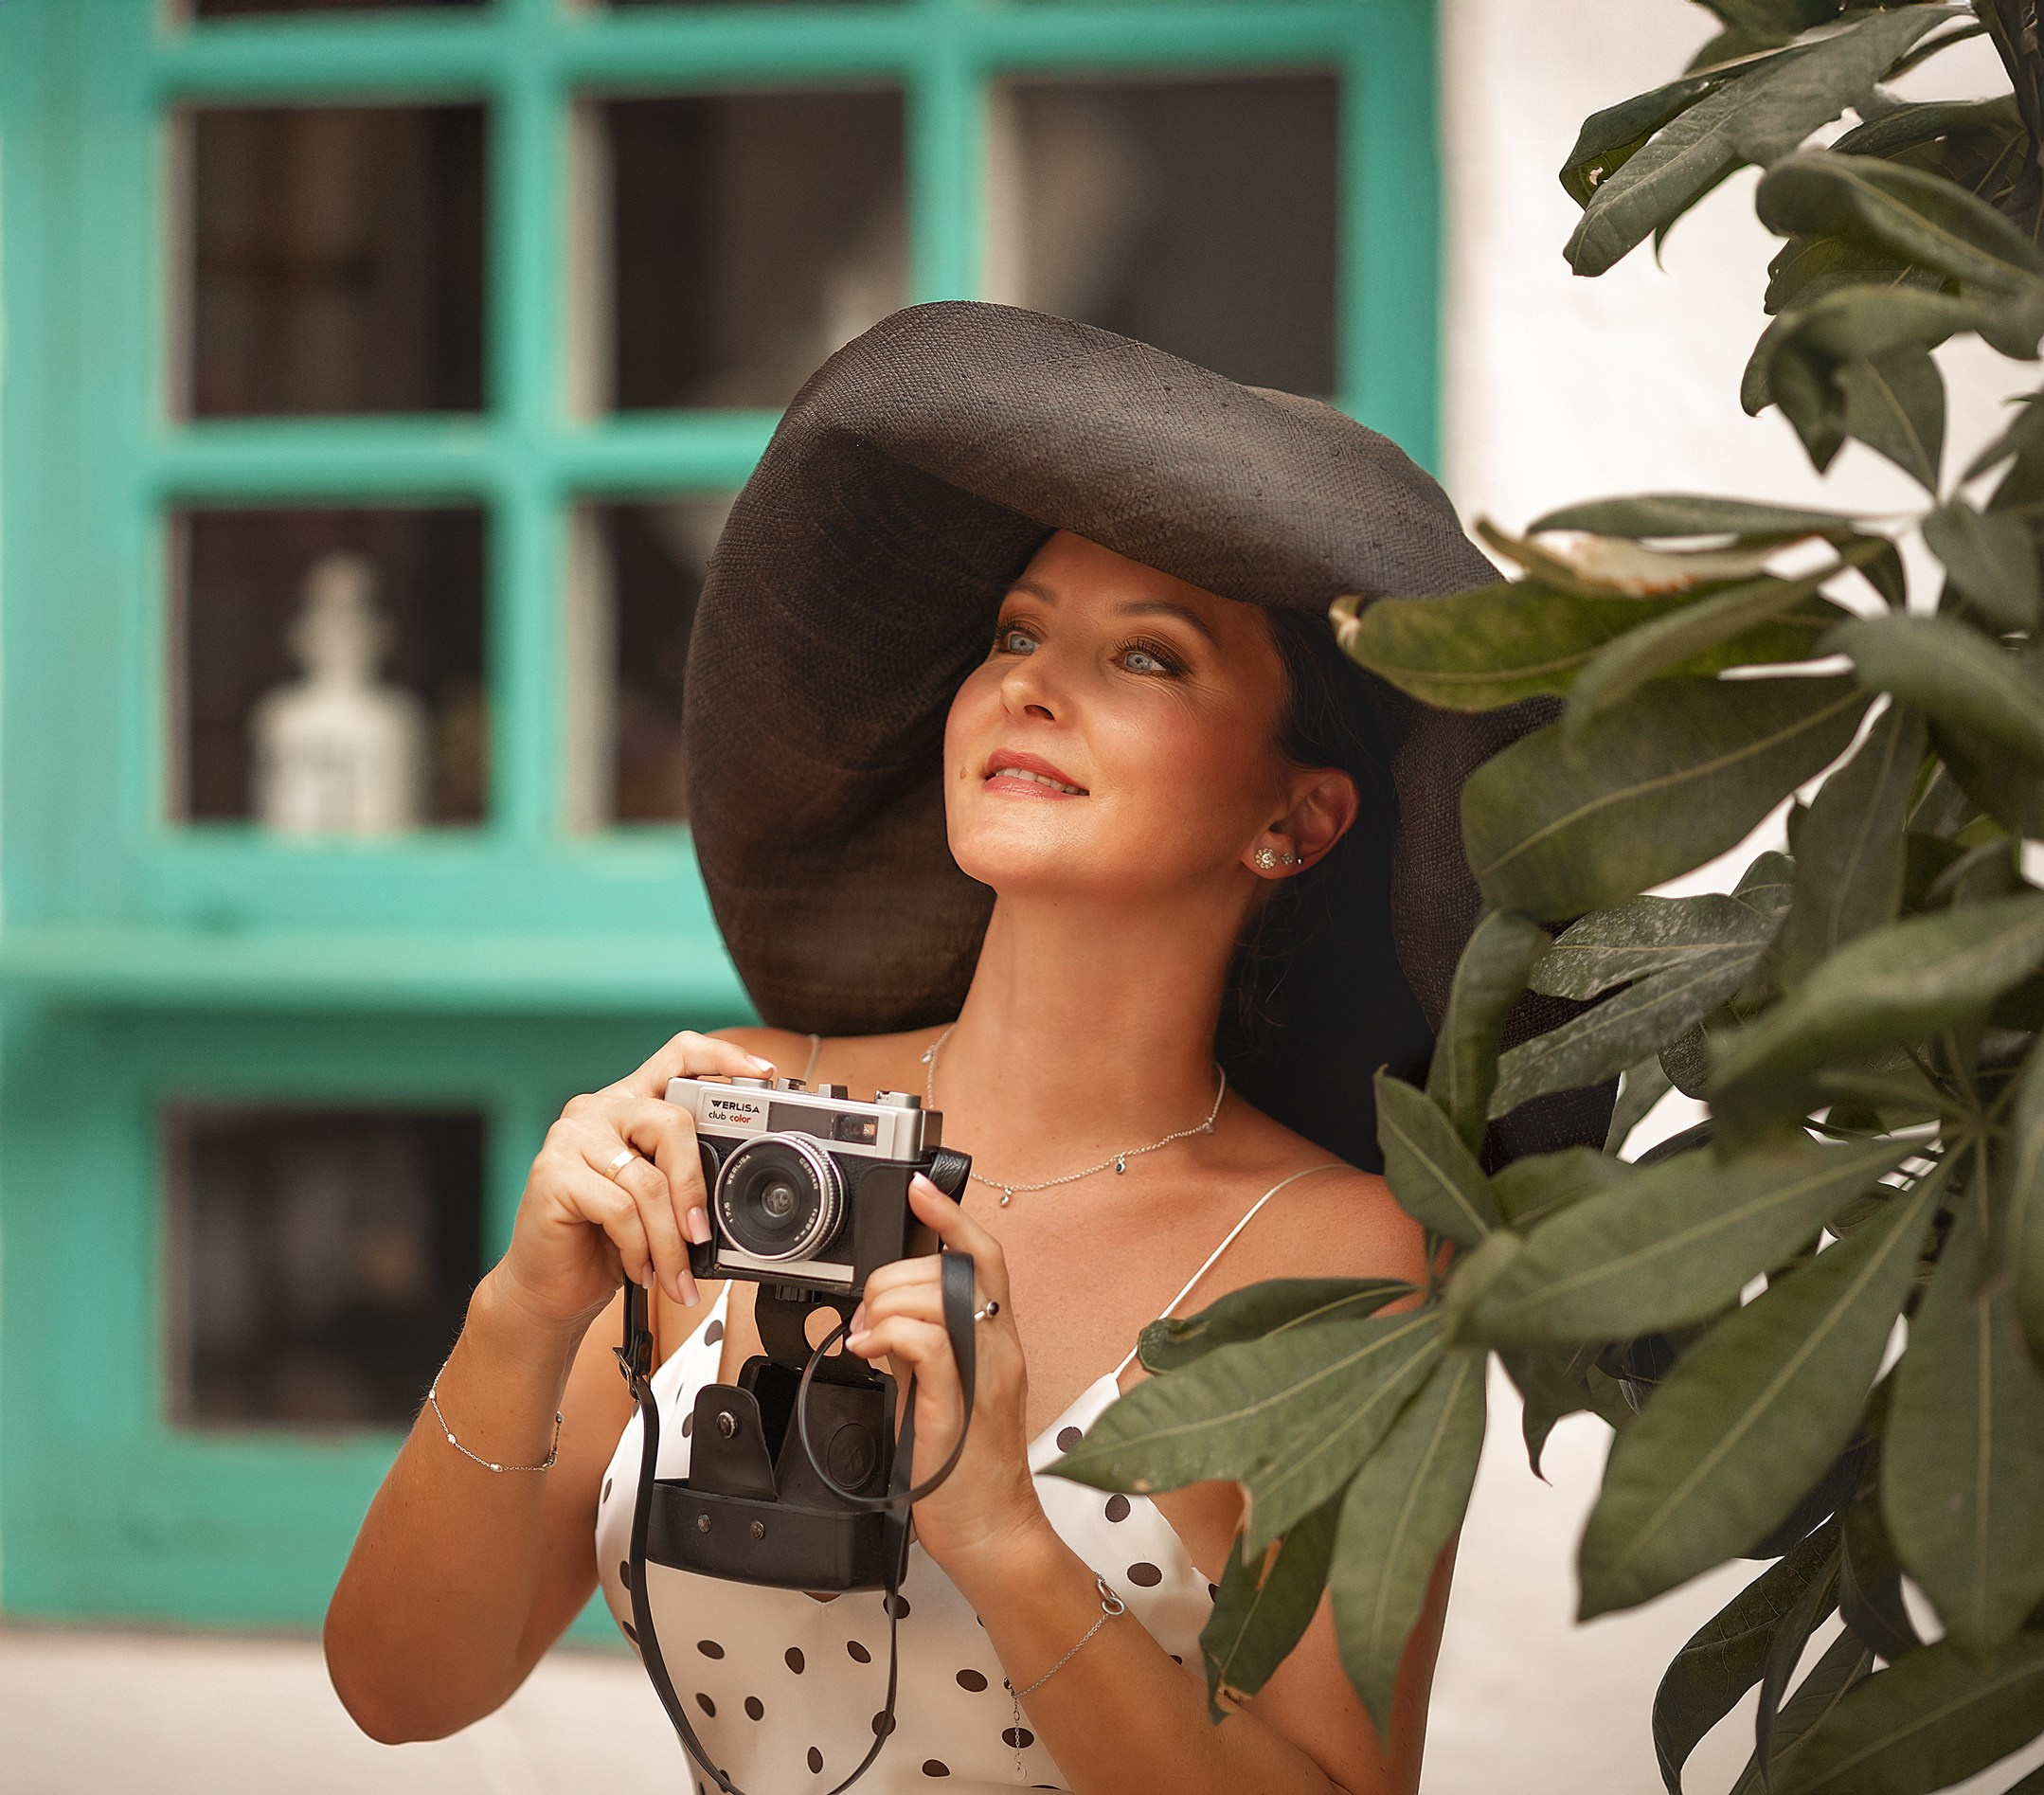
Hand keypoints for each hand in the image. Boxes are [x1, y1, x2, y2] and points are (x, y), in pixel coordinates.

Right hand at [494, 1031, 773, 1334]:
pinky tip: (638, 1268)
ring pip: (649, 1181)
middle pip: (673, 1123)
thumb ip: (683, 1175)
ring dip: (669, 1241)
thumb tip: (736, 1188)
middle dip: (695, 1189)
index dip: (723, 1057)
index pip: (678, 1055)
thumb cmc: (604, 1241)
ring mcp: (570, 1137)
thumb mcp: (655, 1200)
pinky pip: (621, 1209)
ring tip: (673, 1272)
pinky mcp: (552, 1173)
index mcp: (629, 1104)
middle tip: (701, 1235)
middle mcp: (598, 1110)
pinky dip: (639, 1248)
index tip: (762, 1074)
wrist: (549, 1287)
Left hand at [846, 1176, 1047, 1569]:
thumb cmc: (966, 1468)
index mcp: (999, 1341)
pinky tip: (870, 1350)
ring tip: (869, 1338)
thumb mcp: (944, 1391)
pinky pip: (928, 1343)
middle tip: (869, 1312)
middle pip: (949, 1270)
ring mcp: (983, 1376)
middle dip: (894, 1275)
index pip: (987, 1258)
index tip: (919, 1188)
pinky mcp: (957, 1405)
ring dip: (886, 1305)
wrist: (992, 1533)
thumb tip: (886, 1320)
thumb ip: (924, 1349)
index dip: (954, 1216)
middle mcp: (999, 1349)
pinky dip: (891, 1334)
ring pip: (937, 1296)